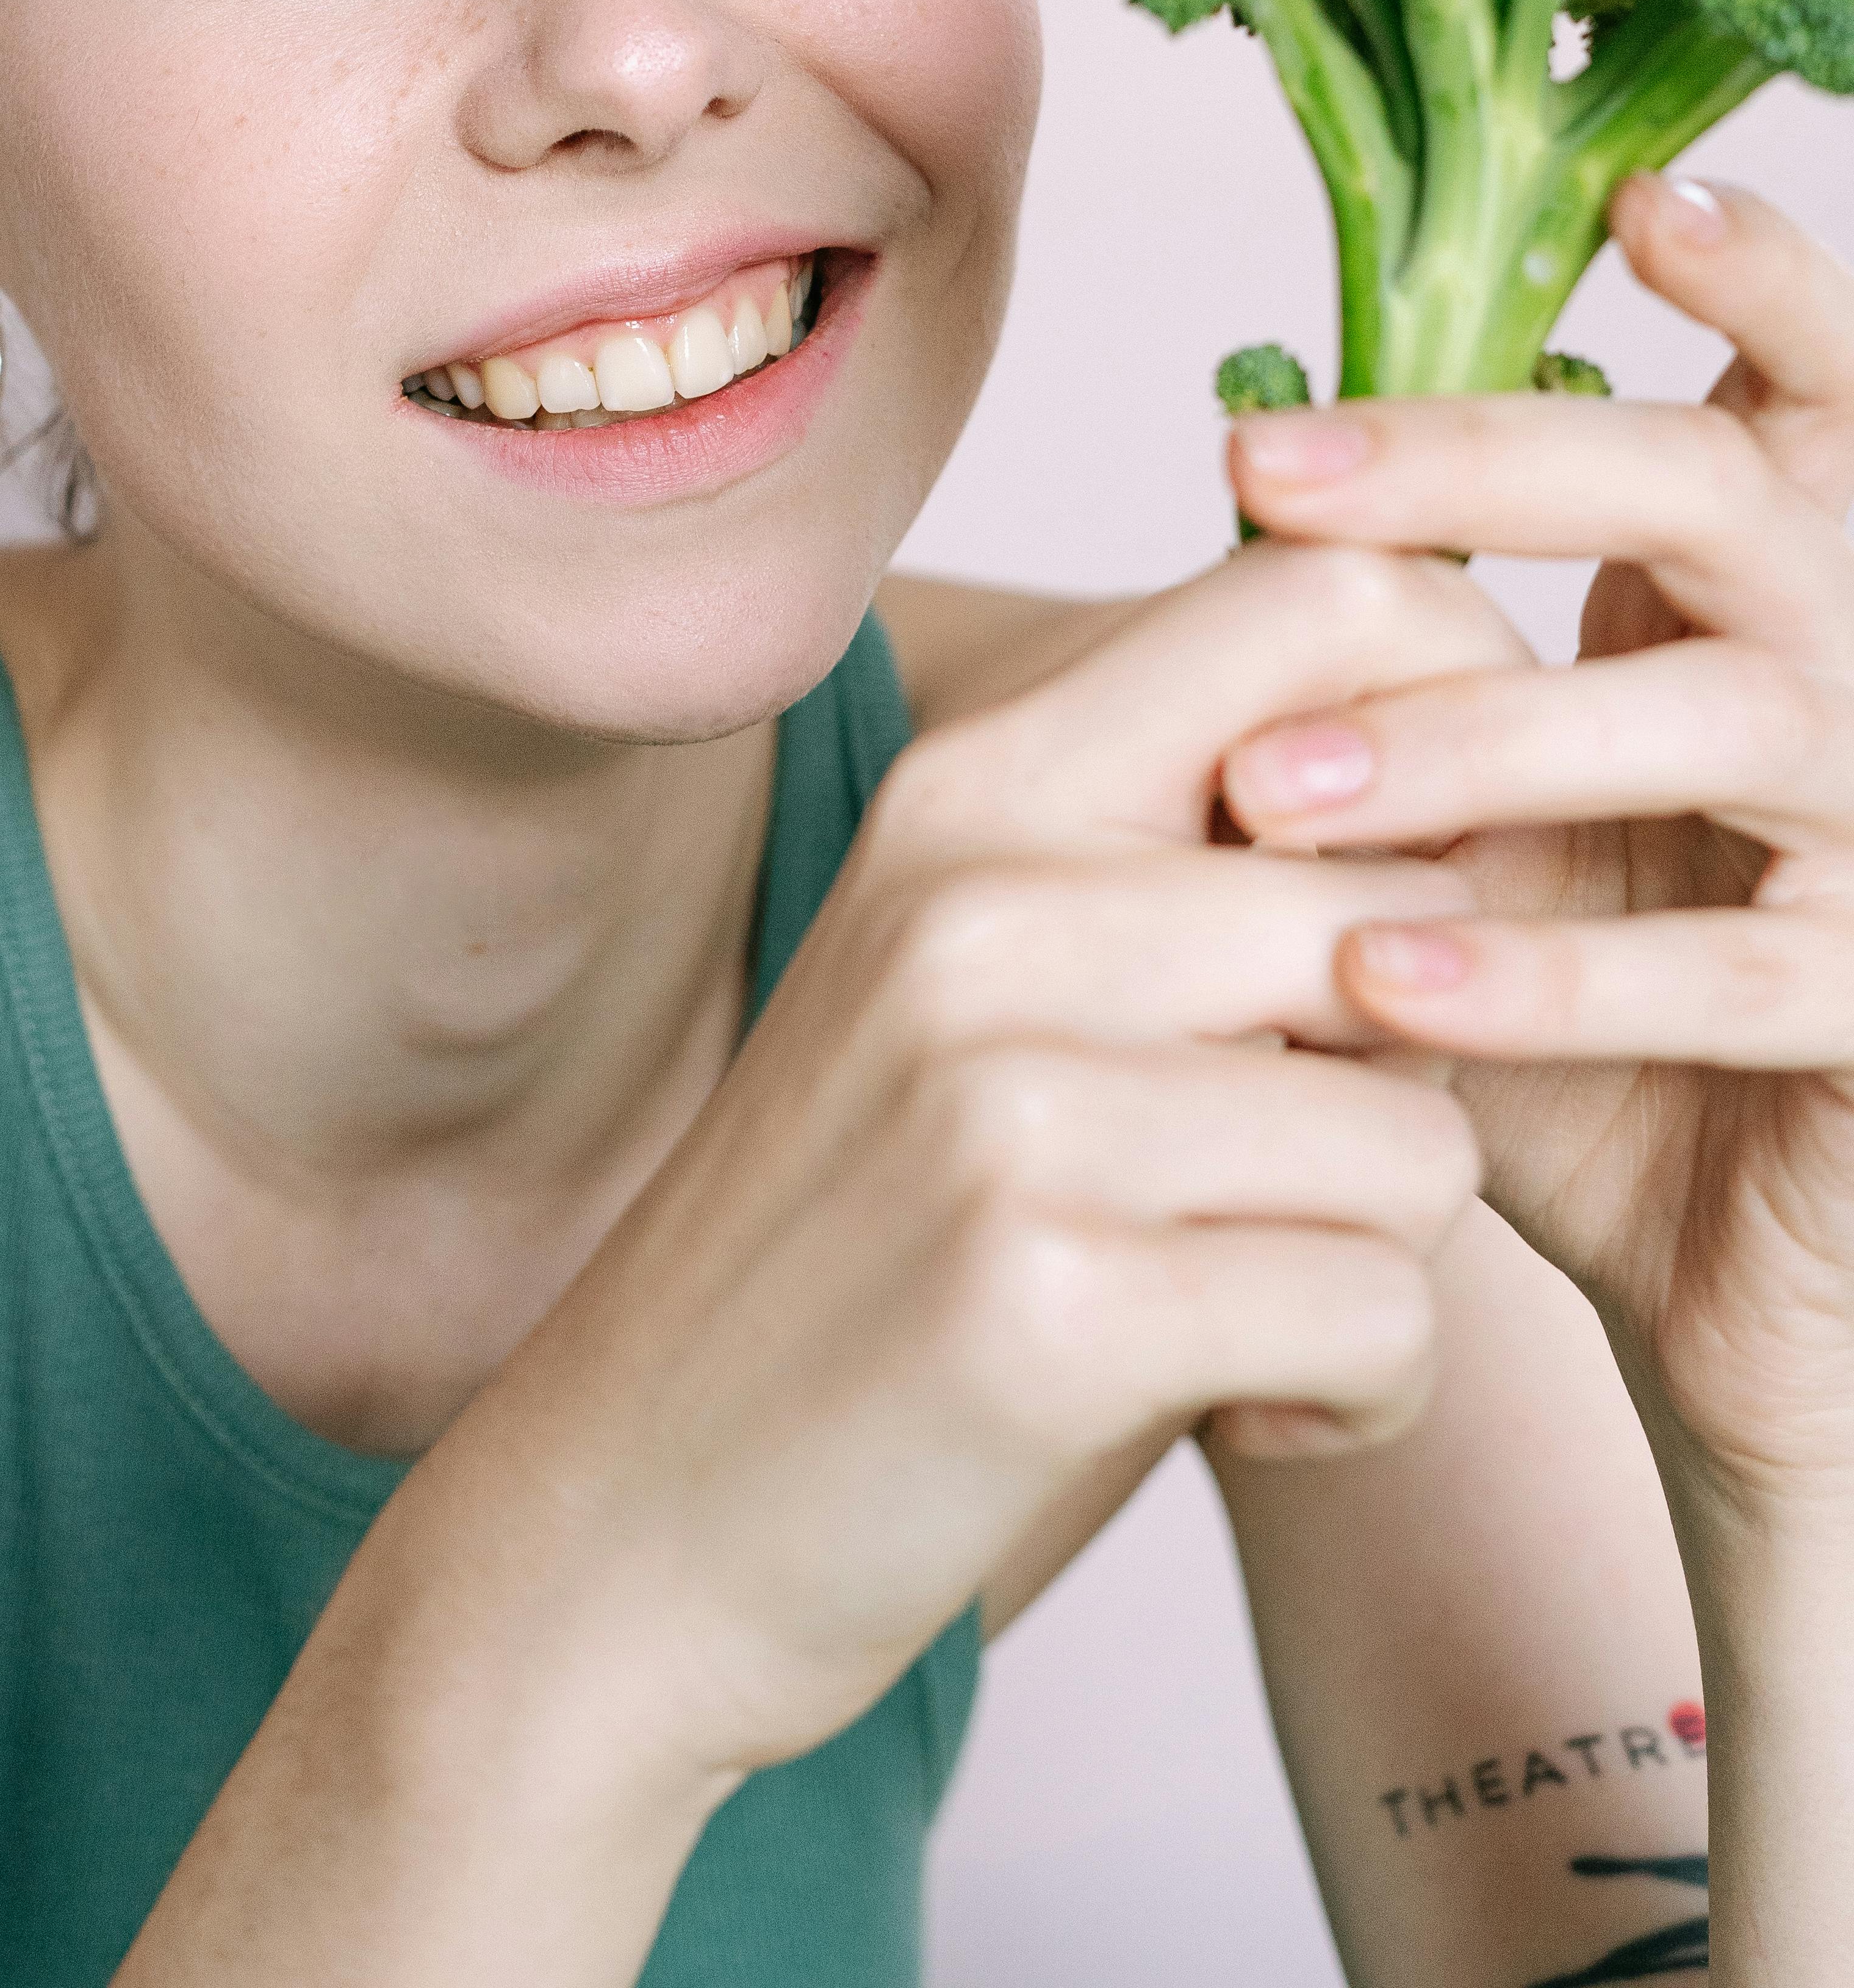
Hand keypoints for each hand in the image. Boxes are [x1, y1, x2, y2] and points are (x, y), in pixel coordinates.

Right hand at [406, 548, 1508, 1801]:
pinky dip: (1349, 1396)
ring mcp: (1005, 1099)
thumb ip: (1178, 844)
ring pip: (1424, 1136)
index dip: (1460, 716)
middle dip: (1408, 1074)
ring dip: (1378, 1259)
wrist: (635, 1508)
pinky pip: (1383, 1317)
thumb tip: (1471, 741)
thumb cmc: (869, 1236)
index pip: (1323, 598)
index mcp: (972, 785)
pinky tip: (1221, 1406)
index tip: (1427, 867)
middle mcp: (981, 901)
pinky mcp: (1052, 1303)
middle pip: (1422, 911)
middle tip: (1270, 1174)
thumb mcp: (978, 968)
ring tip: (1228, 1298)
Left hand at [1221, 174, 1853, 1517]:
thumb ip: (1440, 667)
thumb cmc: (1602, 1000)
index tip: (1633, 202)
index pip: (1809, 384)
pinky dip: (1544, 970)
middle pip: (1722, 496)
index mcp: (1797, 577)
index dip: (1760, 279)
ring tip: (1265, 793)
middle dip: (1491, 464)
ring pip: (1717, 721)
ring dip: (1476, 741)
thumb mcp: (1524, 802)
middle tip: (1261, 476)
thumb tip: (1253, 510)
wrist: (1739, 1283)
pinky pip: (1738, 973)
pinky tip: (1378, 981)